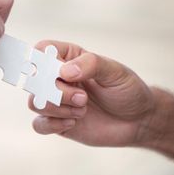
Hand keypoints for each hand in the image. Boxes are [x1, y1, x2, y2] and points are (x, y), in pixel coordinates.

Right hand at [29, 41, 156, 146]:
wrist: (138, 121)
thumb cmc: (127, 90)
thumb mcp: (115, 72)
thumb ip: (91, 65)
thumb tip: (63, 72)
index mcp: (69, 58)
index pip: (42, 50)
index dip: (43, 61)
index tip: (61, 74)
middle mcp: (58, 78)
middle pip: (34, 80)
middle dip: (56, 91)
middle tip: (83, 98)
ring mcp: (56, 101)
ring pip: (35, 103)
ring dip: (58, 108)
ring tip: (83, 109)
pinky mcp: (57, 123)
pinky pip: (39, 124)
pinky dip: (53, 124)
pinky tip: (74, 122)